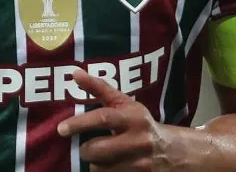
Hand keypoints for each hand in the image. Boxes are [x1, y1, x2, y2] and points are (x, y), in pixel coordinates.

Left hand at [56, 69, 172, 170]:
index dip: (80, 123)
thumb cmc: (141, 123)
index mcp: (134, 117)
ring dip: (96, 164)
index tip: (61, 129)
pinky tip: (112, 166)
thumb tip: (75, 73)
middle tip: (86, 147)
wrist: (173, 152)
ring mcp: (141, 164)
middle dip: (85, 149)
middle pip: (97, 149)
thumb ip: (100, 89)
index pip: (103, 118)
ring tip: (104, 157)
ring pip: (101, 168)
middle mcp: (139, 140)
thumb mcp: (125, 104)